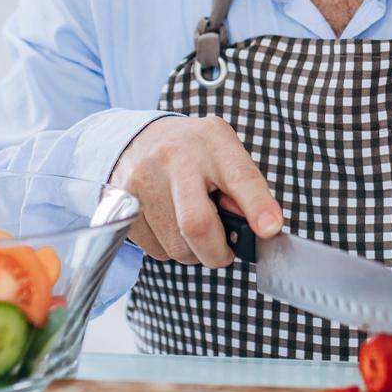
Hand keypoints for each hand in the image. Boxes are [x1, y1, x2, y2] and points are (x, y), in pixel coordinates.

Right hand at [109, 115, 282, 266]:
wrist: (142, 139)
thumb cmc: (196, 153)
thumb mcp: (227, 155)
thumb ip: (247, 189)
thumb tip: (261, 228)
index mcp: (211, 140)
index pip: (240, 177)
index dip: (257, 206)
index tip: (269, 230)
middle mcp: (173, 156)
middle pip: (197, 225)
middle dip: (217, 252)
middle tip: (225, 251)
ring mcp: (143, 178)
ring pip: (176, 246)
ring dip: (193, 251)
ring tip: (193, 225)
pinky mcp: (121, 202)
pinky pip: (155, 250)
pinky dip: (170, 248)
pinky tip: (171, 224)